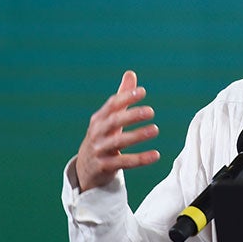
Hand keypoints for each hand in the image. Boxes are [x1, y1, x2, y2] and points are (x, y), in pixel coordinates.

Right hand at [74, 70, 159, 190]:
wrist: (86, 168)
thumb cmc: (103, 137)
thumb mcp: (109, 118)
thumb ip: (121, 97)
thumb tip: (131, 73)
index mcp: (99, 119)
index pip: (112, 105)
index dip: (125, 98)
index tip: (142, 92)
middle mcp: (98, 133)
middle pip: (114, 122)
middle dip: (131, 115)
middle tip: (151, 111)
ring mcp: (100, 150)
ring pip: (119, 142)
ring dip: (137, 136)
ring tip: (155, 129)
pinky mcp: (106, 166)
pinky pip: (124, 162)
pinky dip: (140, 159)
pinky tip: (156, 155)